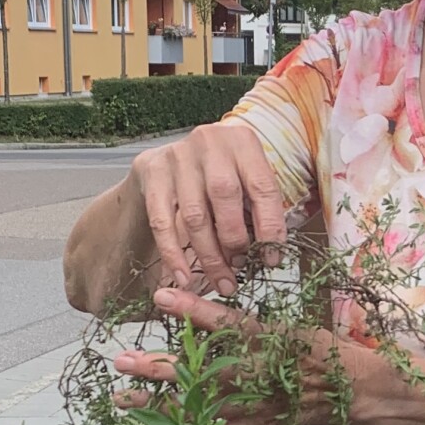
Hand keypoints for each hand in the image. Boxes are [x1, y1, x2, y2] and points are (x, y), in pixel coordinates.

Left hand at [114, 288, 354, 424]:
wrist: (352, 389)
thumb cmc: (320, 350)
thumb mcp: (289, 324)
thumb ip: (247, 323)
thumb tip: (208, 311)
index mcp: (267, 342)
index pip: (224, 323)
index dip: (191, 310)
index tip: (159, 296)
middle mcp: (256, 374)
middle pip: (199, 372)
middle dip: (158, 367)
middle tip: (121, 360)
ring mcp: (253, 405)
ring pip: (200, 406)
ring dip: (159, 405)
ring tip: (123, 400)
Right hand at [129, 124, 287, 295]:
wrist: (170, 156)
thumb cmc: (219, 173)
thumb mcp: (246, 177)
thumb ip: (258, 206)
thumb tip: (269, 255)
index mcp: (243, 142)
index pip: (263, 188)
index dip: (270, 228)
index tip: (271, 260)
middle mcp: (210, 143)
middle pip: (225, 197)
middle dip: (235, 241)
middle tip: (240, 270)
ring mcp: (178, 157)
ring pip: (194, 215)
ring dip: (209, 256)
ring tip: (221, 281)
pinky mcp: (153, 174)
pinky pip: (161, 222)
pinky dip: (174, 255)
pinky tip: (183, 277)